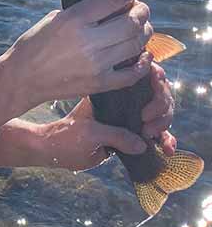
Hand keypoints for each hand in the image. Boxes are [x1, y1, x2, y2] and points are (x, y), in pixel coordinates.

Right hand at [5, 0, 153, 110]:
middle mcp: (87, 41)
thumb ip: (83, 12)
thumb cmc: (35, 45)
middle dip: (143, 13)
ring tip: (141, 29)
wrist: (22, 79)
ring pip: (136, 44)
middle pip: (131, 22)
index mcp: (73, 20)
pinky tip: (143, 55)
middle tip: (142, 10)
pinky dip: (143, 63)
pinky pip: (132, 74)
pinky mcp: (99, 83)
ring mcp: (95, 65)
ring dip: (144, 34)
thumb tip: (113, 4)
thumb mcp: (54, 19)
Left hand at [38, 63, 175, 170]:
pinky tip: (168, 149)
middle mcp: (125, 98)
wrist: (57, 151)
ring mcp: (131, 115)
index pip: (143, 75)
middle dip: (161, 106)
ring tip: (153, 136)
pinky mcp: (133, 133)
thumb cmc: (68, 135)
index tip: (153, 93)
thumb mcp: (90, 133)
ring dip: (164, 123)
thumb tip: (142, 143)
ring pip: (161, 113)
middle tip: (146, 122)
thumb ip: (116, 136)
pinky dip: (165, 140)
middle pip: (158, 93)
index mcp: (112, 89)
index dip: (156, 81)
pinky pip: (156, 134)